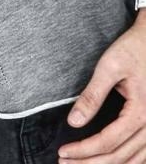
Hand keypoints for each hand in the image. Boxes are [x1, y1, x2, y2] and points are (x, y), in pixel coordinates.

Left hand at [58, 15, 145, 160]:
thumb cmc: (133, 49)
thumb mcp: (109, 66)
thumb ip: (92, 95)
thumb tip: (73, 121)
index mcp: (141, 112)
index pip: (108, 142)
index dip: (83, 150)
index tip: (63, 152)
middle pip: (119, 157)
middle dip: (90, 163)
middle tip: (65, 163)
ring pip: (133, 161)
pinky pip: (142, 155)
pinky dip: (126, 162)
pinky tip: (109, 161)